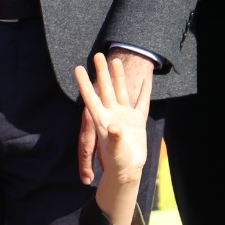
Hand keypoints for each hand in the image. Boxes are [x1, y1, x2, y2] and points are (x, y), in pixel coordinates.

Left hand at [77, 48, 154, 185]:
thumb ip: (115, 138)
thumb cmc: (119, 162)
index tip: (78, 68)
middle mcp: (112, 114)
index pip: (91, 98)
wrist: (128, 170)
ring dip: (118, 76)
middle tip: (97, 54)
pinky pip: (141, 102)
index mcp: (102, 121)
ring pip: (121, 91)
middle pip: (105, 89)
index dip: (85, 84)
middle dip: (101, 72)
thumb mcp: (116, 151)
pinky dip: (144, 90)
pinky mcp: (137, 121)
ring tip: (115, 59)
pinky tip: (146, 78)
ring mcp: (125, 116)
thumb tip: (116, 127)